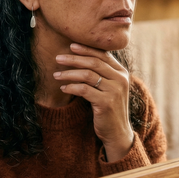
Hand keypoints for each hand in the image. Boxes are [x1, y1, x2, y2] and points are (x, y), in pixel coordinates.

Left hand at [53, 43, 134, 162]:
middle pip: (94, 62)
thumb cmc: (109, 107)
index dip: (86, 49)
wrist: (117, 132)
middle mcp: (121, 79)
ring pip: (87, 75)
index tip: (71, 45)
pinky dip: (71, 87)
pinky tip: (63, 87)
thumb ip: (102, 73)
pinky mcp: (106, 103)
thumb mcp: (109, 87)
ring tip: (56, 74)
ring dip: (69, 73)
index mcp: (122, 72)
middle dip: (74, 58)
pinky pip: (84, 90)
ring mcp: (114, 91)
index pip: (103, 55)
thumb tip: (82, 56)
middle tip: (58, 58)